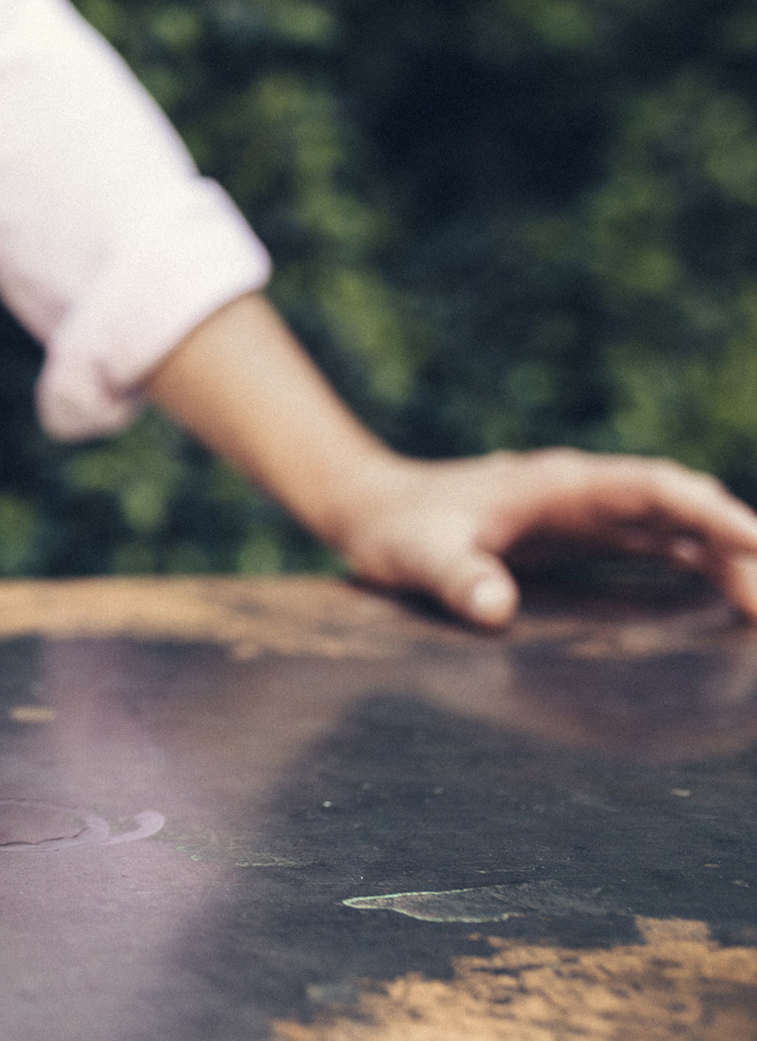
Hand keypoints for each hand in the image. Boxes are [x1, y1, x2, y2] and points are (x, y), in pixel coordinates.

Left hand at [325, 449, 756, 627]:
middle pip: (679, 508)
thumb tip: (494, 608)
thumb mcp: (417, 554)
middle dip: (736, 544)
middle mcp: (583, 492)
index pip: (649, 488)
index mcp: (556, 485)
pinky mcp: (583, 535)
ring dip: (726, 559)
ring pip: (677, 528)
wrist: (374, 509)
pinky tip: (732, 598)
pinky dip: (698, 564)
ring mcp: (587, 512)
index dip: (705, 512)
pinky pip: (657, 544)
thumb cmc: (397, 529)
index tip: (756, 542)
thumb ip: (454, 577)